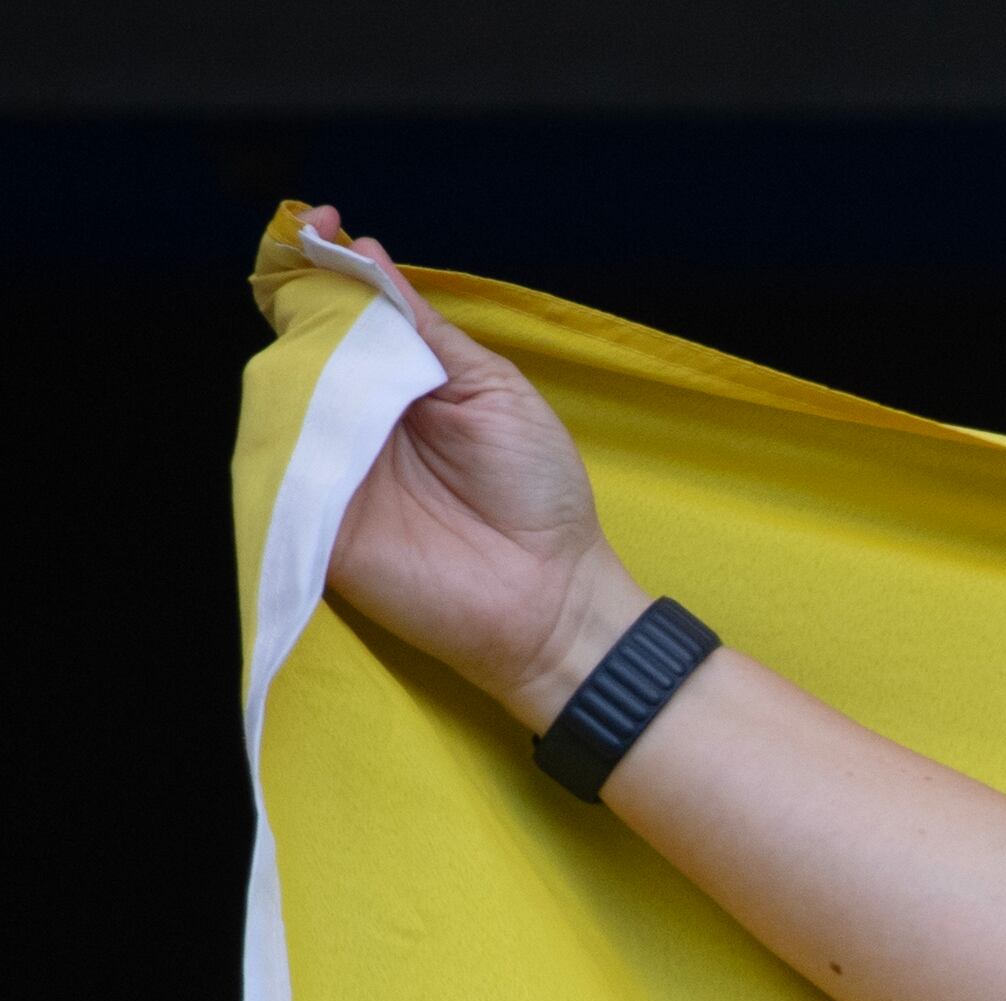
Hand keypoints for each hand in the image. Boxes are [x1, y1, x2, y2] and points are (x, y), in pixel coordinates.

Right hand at [308, 213, 649, 729]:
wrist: (551, 596)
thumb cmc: (536, 493)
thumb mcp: (491, 388)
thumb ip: (426, 329)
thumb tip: (367, 255)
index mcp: (399, 380)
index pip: (343, 311)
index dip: (324, 265)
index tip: (319, 221)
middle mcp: (354, 414)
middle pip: (300, 340)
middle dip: (299, 294)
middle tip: (308, 258)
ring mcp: (328, 462)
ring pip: (279, 389)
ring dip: (294, 352)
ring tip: (323, 328)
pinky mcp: (311, 514)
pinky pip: (276, 458)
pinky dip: (282, 423)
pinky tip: (303, 390)